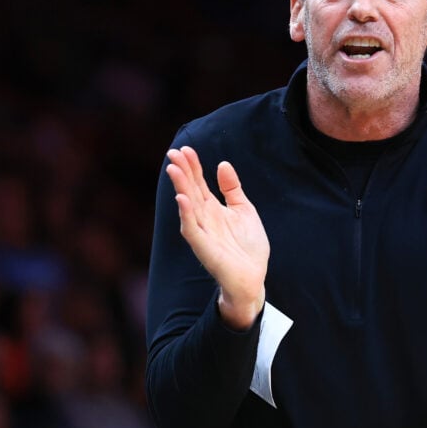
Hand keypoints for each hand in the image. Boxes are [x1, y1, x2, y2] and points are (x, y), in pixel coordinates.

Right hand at [166, 146, 269, 329]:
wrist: (253, 278)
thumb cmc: (247, 247)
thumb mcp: (244, 211)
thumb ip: (232, 189)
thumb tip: (222, 163)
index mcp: (213, 209)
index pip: (199, 183)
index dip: (193, 166)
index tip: (186, 149)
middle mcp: (204, 219)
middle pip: (190, 190)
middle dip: (182, 172)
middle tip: (173, 152)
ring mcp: (202, 233)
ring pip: (187, 206)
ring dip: (180, 187)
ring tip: (174, 169)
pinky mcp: (204, 248)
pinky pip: (192, 229)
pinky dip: (186, 214)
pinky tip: (182, 199)